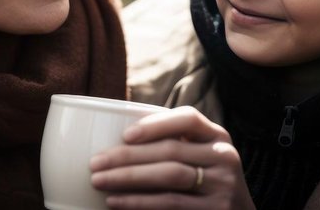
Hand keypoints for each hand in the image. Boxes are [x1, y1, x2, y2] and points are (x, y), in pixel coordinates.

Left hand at [89, 106, 254, 208]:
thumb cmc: (206, 180)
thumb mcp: (201, 155)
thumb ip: (175, 143)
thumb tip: (116, 138)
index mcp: (217, 135)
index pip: (188, 119)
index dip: (155, 124)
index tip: (125, 135)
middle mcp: (224, 156)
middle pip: (171, 150)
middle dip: (128, 156)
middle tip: (95, 163)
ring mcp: (222, 186)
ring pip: (169, 176)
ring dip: (128, 178)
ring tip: (99, 181)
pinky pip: (170, 204)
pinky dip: (138, 202)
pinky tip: (116, 202)